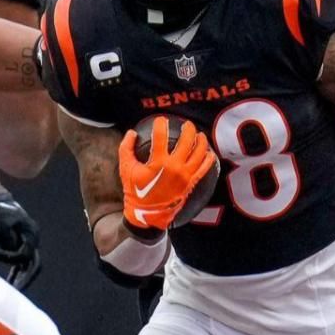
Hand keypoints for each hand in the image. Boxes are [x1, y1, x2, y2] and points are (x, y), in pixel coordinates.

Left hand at [0, 188, 41, 289]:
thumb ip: (7, 237)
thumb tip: (12, 248)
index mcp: (31, 233)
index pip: (24, 253)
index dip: (8, 257)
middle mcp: (32, 240)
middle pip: (35, 264)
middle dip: (26, 279)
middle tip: (17, 291)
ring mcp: (26, 244)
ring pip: (27, 267)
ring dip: (21, 279)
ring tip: (12, 292)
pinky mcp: (17, 246)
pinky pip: (19, 264)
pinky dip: (14, 274)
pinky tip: (9, 284)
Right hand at [118, 116, 215, 233]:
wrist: (147, 215)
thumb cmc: (135, 191)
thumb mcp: (126, 169)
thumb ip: (126, 148)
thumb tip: (131, 132)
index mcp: (158, 162)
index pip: (161, 136)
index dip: (161, 124)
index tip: (160, 120)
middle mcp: (175, 167)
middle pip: (187, 140)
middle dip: (188, 128)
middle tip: (186, 124)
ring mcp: (186, 175)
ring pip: (200, 152)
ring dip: (201, 140)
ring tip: (199, 134)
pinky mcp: (191, 183)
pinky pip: (205, 168)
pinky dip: (209, 158)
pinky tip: (209, 152)